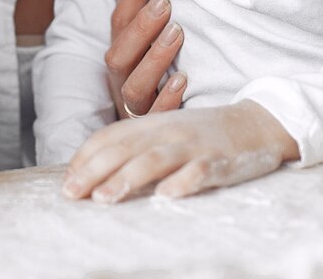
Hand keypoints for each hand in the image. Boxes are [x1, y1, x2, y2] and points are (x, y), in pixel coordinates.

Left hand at [61, 101, 296, 202]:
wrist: (255, 123)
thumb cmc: (200, 134)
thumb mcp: (164, 133)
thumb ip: (133, 147)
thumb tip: (93, 172)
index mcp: (151, 124)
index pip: (110, 137)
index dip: (85, 158)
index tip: (67, 183)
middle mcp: (168, 132)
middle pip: (125, 149)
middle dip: (95, 172)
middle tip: (72, 194)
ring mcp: (193, 146)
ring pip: (156, 160)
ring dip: (128, 178)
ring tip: (105, 198)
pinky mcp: (219, 161)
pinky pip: (199, 172)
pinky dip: (182, 183)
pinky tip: (166, 197)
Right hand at [104, 0, 187, 119]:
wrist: (156, 143)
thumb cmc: (161, 87)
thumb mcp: (151, 54)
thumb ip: (151, 23)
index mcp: (120, 61)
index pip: (116, 27)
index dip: (128, 2)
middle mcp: (121, 83)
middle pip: (119, 56)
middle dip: (141, 27)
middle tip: (165, 3)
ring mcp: (135, 109)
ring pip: (134, 85)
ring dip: (155, 57)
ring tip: (177, 33)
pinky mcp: (152, 131)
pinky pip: (156, 117)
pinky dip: (168, 99)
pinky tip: (183, 80)